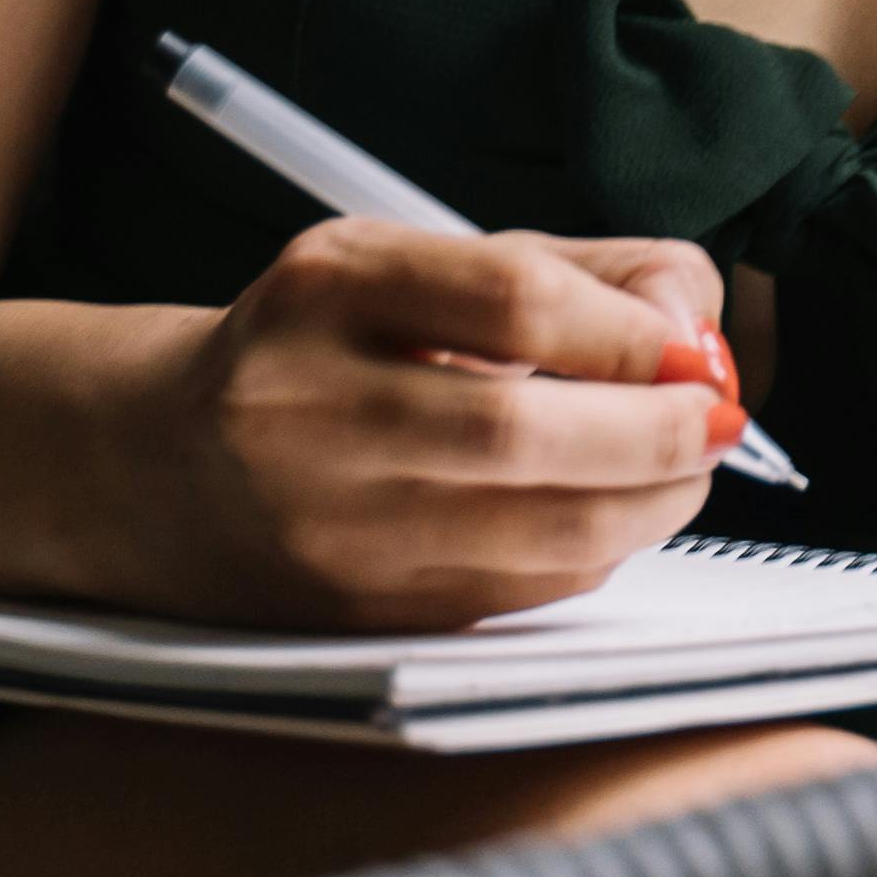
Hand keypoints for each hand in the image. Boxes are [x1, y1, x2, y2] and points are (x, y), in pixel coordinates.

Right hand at [134, 223, 735, 628]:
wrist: (158, 463)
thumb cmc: (326, 347)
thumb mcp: (426, 264)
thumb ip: (580, 275)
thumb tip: (694, 328)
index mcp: (330, 287)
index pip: (513, 302)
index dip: (632, 333)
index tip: (695, 351)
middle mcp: (308, 407)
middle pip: (524, 433)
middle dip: (660, 432)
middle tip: (718, 418)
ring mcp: (323, 523)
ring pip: (536, 533)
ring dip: (650, 502)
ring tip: (683, 465)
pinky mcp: (352, 612)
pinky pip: (518, 592)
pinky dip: (595, 552)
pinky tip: (612, 513)